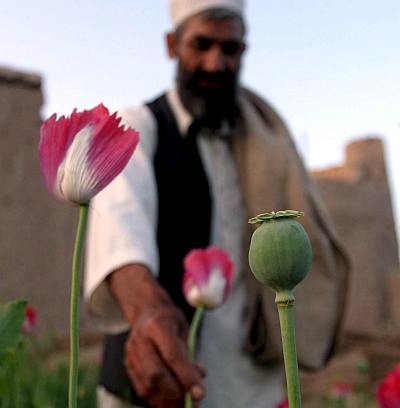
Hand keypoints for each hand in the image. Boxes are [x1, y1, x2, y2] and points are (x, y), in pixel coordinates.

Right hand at [109, 264, 205, 406]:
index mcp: (158, 325)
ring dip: (166, 399)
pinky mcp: (128, 364)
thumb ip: (189, 353)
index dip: (187, 376)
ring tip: (182, 402)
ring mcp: (131, 352)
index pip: (173, 356)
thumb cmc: (169, 320)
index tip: (200, 393)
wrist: (146, 310)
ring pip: (146, 385)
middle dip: (176, 392)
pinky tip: (170, 399)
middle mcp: (141, 339)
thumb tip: (199, 379)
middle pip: (156, 374)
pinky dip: (156, 398)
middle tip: (192, 401)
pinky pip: (141, 387)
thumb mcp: (184, 329)